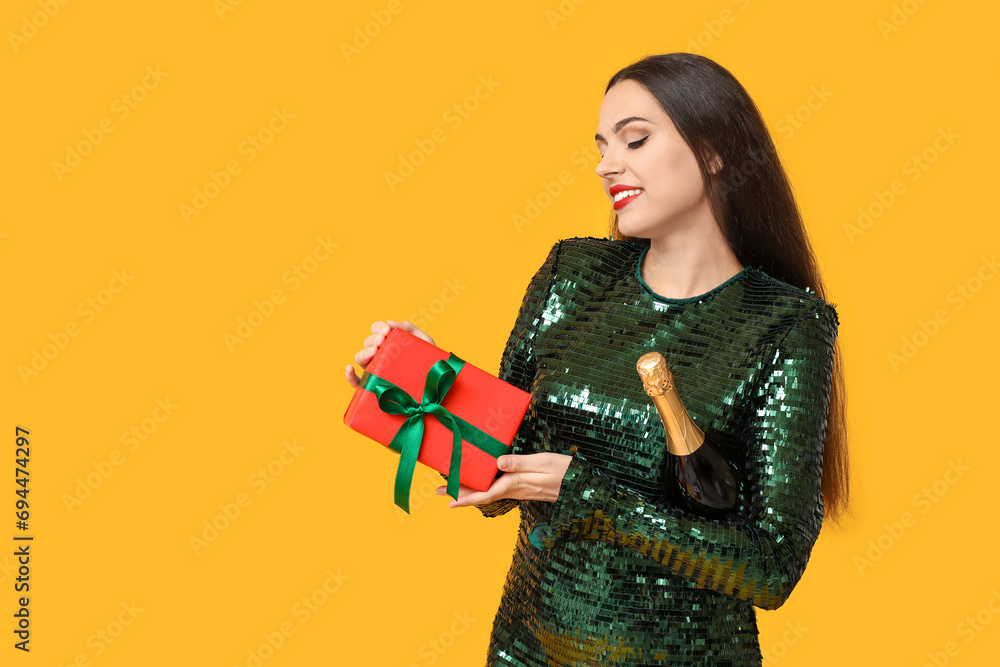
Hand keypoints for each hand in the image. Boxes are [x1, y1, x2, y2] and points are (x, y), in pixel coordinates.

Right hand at [345, 320, 435, 388]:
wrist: (436, 382)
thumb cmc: (428, 361)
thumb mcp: (423, 341)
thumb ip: (409, 328)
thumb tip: (389, 323)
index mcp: (389, 342)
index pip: (376, 330)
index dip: (378, 328)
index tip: (388, 330)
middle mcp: (379, 355)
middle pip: (368, 343)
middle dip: (373, 339)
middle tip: (383, 341)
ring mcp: (376, 370)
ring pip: (360, 359)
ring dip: (364, 353)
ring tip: (375, 351)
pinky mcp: (374, 386)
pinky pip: (357, 382)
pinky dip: (349, 375)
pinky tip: (349, 369)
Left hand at [436, 453, 573, 506]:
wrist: (582, 485)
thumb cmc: (564, 471)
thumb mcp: (543, 463)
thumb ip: (520, 463)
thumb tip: (497, 463)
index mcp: (516, 485)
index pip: (485, 494)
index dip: (465, 498)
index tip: (448, 502)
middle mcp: (514, 490)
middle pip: (482, 495)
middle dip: (460, 494)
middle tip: (439, 491)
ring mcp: (519, 490)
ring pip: (488, 492)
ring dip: (469, 490)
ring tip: (451, 485)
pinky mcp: (523, 486)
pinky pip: (498, 488)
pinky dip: (484, 485)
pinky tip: (480, 479)